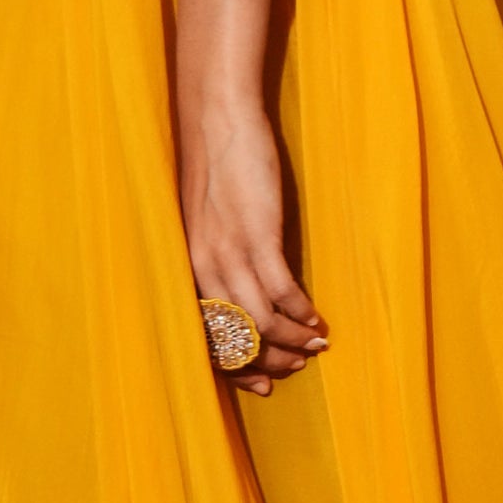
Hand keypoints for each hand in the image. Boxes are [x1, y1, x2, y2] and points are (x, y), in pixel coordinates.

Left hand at [179, 93, 326, 395]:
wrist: (216, 119)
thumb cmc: (213, 167)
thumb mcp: (204, 224)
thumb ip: (216, 258)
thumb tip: (243, 293)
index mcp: (185, 268)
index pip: (204, 339)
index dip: (235, 368)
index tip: (262, 383)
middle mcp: (202, 268)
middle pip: (234, 339)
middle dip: (269, 361)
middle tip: (296, 365)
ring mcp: (229, 253)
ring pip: (261, 322)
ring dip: (292, 341)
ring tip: (316, 346)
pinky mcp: (258, 235)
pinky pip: (283, 292)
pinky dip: (302, 313)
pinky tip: (317, 318)